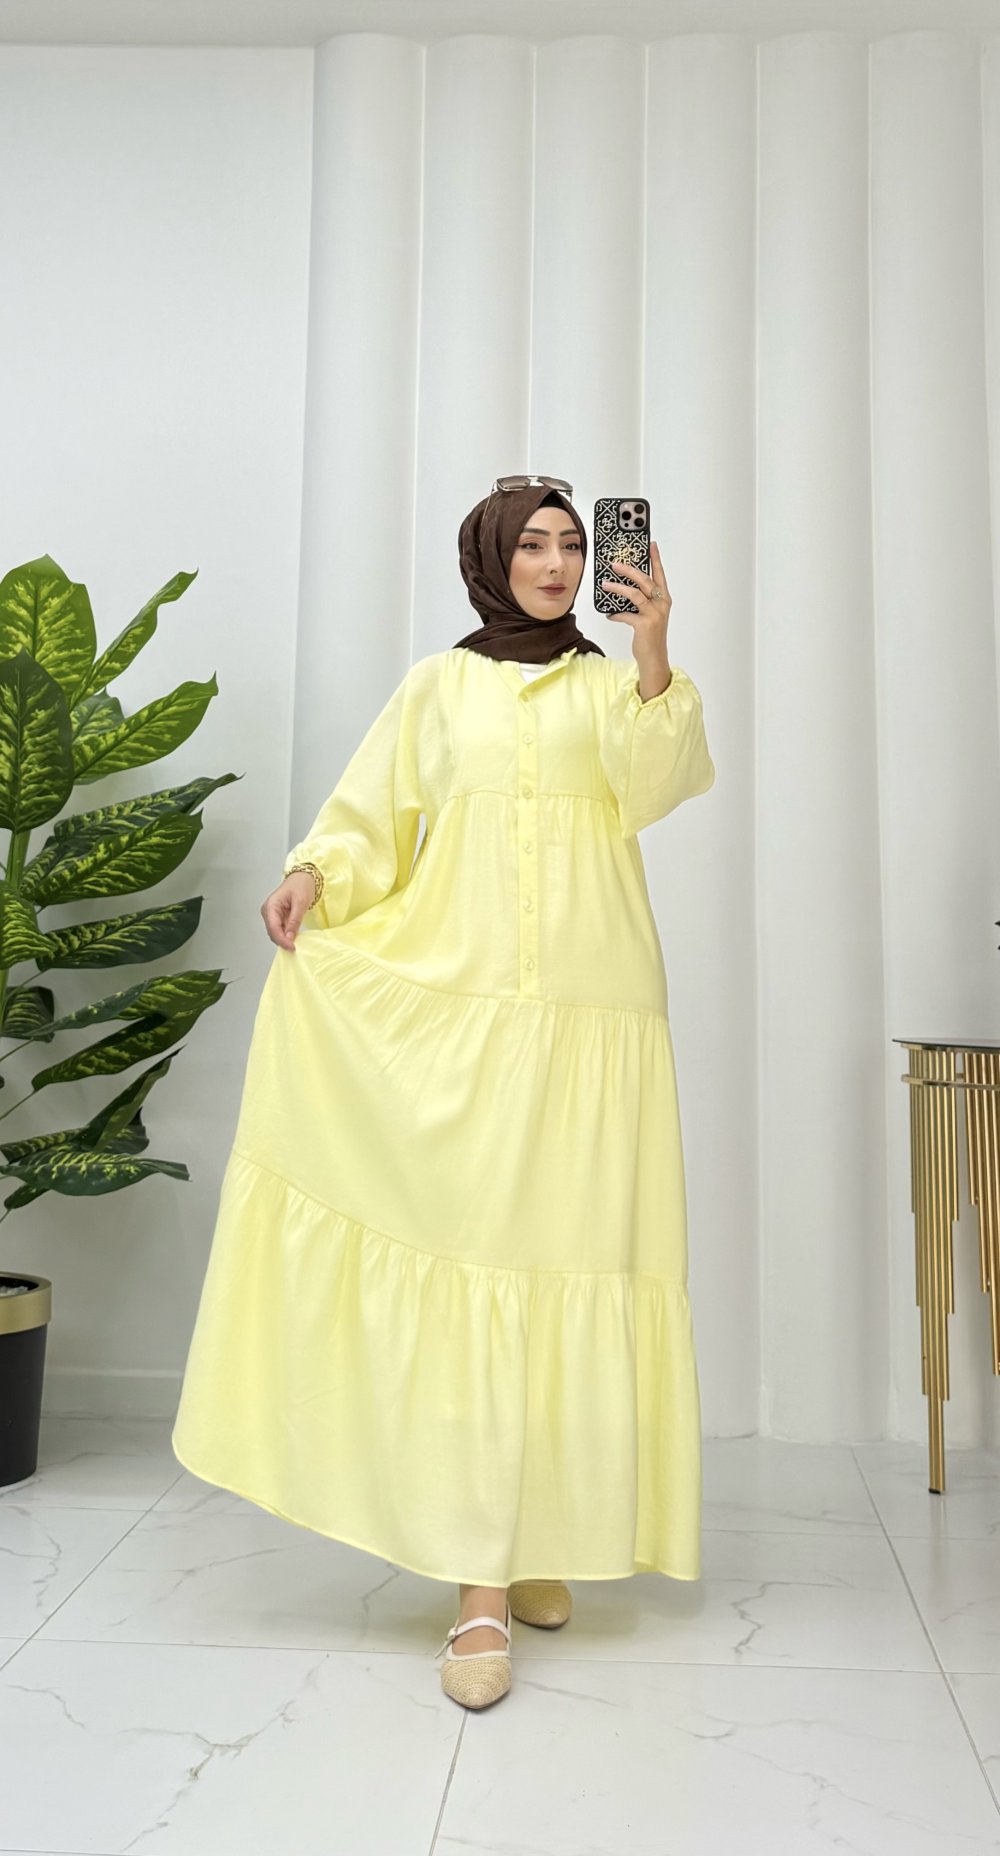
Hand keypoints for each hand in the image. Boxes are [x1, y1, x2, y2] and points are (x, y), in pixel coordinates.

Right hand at [261, 872, 314, 950]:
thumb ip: (294, 921)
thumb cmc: (301, 885)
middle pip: (272, 932)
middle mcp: (268, 911)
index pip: (273, 927)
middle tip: (295, 948)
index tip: (291, 947)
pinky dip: (287, 934)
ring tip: (295, 943)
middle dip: (282, 941)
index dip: (282, 939)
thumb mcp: (300, 903)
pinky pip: (281, 929)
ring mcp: (272, 914)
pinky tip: (294, 937)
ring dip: (285, 939)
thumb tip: (290, 937)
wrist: (304, 878)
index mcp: (271, 905)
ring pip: (276, 932)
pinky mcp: (278, 917)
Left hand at [600, 538, 671, 657]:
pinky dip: (615, 614)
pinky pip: (626, 614)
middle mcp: (662, 604)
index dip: (655, 558)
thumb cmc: (650, 635)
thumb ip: (641, 601)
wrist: (654, 658)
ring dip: (617, 588)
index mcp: (664, 599)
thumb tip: (622, 588)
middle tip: (615, 564)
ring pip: (635, 594)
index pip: (659, 574)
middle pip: (645, 580)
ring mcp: (654, 614)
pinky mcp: (644, 625)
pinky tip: (609, 614)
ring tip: (605, 584)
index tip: (651, 544)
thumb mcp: (649, 614)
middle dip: (629, 569)